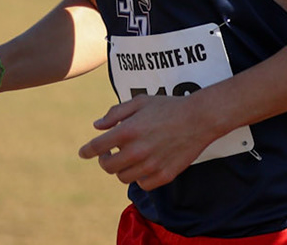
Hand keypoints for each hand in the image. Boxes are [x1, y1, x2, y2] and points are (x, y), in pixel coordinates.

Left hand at [79, 94, 214, 189]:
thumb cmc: (170, 107)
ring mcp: (150, 165)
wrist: (201, 118)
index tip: (85, 152)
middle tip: (111, 153)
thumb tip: (97, 127)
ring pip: (123, 177)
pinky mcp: (164, 175)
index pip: (96, 148)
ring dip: (123, 168)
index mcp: (127, 131)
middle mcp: (136, 151)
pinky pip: (142, 184)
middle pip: (107, 166)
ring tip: (130, 158)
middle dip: (105, 160)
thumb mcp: (142, 101)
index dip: (87, 151)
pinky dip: (140, 177)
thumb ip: (116, 112)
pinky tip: (145, 166)